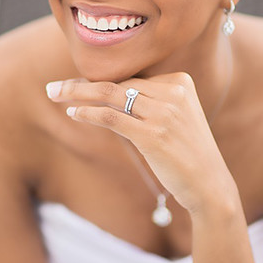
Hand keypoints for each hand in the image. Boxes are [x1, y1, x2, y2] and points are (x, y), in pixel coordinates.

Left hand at [46, 73, 234, 212]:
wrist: (209, 183)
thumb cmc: (188, 152)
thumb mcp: (177, 118)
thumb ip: (151, 102)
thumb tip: (106, 93)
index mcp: (182, 82)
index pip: (132, 79)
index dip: (101, 82)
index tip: (75, 85)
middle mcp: (175, 93)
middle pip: (119, 83)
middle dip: (82, 85)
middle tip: (53, 87)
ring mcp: (165, 113)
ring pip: (111, 95)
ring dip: (77, 93)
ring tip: (53, 94)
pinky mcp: (153, 135)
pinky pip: (112, 117)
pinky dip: (88, 113)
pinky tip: (73, 113)